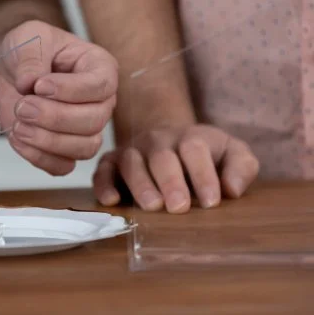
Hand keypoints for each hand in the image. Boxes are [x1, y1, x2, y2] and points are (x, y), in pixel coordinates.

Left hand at [0, 20, 117, 175]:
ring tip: (18, 123)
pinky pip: (63, 167)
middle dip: (55, 117)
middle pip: (95, 121)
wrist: (8, 73)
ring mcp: (86, 129)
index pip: (101, 86)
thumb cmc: (27, 51)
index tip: (40, 85)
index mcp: (99, 67)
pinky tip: (16, 137)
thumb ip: (31, 56)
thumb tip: (30, 83)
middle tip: (23, 106)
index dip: (71, 90)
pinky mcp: (66, 151)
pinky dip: (38, 157)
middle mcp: (100, 101)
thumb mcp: (27, 38)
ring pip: (84, 148)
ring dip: (47, 141)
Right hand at [92, 124, 258, 212]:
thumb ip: (242, 166)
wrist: (168, 140)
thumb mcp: (232, 153)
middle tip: (179, 207)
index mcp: (190, 138)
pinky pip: (103, 170)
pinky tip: (111, 201)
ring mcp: (132, 150)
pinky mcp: (111, 162)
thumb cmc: (206, 156)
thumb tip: (231, 189)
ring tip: (152, 207)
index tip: (211, 202)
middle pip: (162, 157)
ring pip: (131, 162)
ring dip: (140, 184)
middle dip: (170, 182)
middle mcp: (158, 141)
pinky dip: (104, 184)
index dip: (203, 175)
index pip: (195, 149)